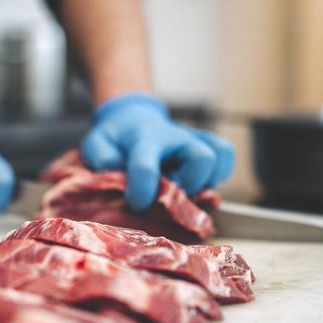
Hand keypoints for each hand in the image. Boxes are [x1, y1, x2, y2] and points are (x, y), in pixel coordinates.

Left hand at [80, 93, 234, 210]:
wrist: (131, 118)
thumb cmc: (115, 139)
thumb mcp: (96, 144)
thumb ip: (101, 159)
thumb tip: (117, 173)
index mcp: (143, 140)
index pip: (146, 167)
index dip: (142, 192)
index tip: (136, 204)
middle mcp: (175, 138)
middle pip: (201, 157)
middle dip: (189, 185)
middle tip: (171, 196)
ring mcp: (193, 141)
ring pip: (220, 155)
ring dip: (208, 180)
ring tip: (187, 190)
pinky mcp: (206, 146)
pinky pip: (226, 156)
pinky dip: (219, 174)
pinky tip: (200, 184)